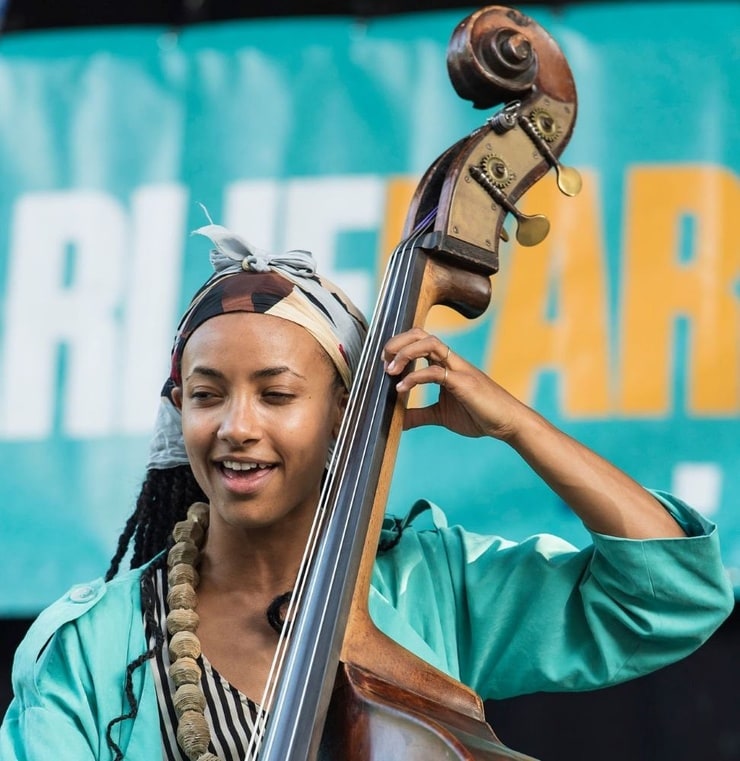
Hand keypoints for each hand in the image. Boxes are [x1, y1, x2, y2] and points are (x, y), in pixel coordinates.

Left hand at [382, 328, 526, 439]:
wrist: (508, 423)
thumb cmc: (479, 416)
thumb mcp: (440, 416)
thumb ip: (418, 415)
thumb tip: (396, 422)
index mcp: (445, 364)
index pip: (419, 341)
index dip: (399, 346)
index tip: (385, 364)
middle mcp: (451, 360)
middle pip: (420, 334)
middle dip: (397, 342)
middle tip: (382, 362)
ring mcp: (458, 368)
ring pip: (428, 343)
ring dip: (404, 353)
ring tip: (390, 370)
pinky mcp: (463, 382)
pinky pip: (435, 371)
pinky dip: (414, 378)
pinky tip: (402, 389)